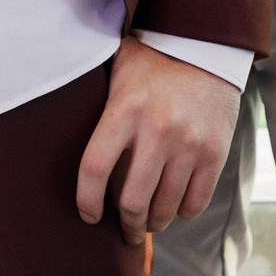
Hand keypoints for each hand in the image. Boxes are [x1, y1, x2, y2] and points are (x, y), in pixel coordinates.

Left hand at [74, 38, 239, 245]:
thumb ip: (97, 99)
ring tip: (149, 222)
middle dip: (126, 224)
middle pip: (132, 201)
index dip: (86, 200)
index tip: (88, 214)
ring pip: (164, 208)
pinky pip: (196, 202)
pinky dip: (183, 213)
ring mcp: (188, 144)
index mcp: (125, 109)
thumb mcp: (117, 70)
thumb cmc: (153, 61)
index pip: (94, 168)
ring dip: (154, 223)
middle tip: (125, 229)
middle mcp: (157, 129)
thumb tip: (60, 118)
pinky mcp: (215, 152)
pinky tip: (175, 208)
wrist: (206, 46)